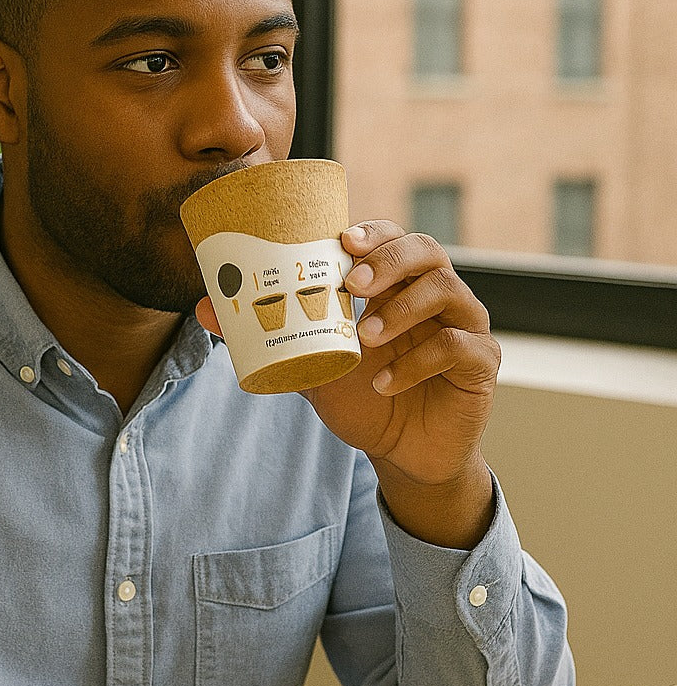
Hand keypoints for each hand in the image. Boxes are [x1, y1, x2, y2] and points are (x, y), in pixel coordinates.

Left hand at [196, 221, 499, 545]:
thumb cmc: (362, 397)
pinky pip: (458, 346)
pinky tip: (385, 383)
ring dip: (402, 309)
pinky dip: (418, 361)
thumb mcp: (310, 365)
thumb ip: (268, 335)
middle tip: (351, 285)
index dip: (373, 232)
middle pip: (427, 251)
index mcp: (397, 284)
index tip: (343, 241)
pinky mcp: (481, 362)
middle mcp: (436, 294)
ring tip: (365, 337)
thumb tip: (204, 308)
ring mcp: (465, 324)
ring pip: (448, 290)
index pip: (393, 237)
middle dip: (388, 261)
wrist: (403, 453)